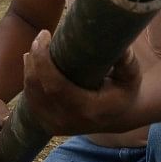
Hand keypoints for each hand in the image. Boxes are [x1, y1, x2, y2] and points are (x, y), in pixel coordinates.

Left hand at [23, 30, 141, 135]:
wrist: (119, 118)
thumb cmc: (124, 92)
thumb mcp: (131, 76)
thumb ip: (127, 61)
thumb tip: (119, 46)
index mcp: (86, 109)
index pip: (54, 85)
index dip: (42, 59)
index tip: (44, 36)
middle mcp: (67, 120)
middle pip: (37, 87)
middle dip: (34, 60)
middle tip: (40, 38)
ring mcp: (56, 126)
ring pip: (30, 94)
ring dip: (29, 69)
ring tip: (36, 49)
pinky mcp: (49, 126)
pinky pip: (30, 101)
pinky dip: (29, 81)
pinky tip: (31, 65)